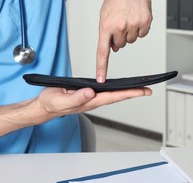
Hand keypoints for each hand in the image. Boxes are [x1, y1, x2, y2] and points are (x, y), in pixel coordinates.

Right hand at [34, 86, 151, 119]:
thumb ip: (76, 98)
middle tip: (147, 89)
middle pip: (117, 96)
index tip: (142, 91)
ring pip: (112, 94)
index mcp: (89, 101)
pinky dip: (115, 89)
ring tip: (138, 87)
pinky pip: (104, 91)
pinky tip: (119, 87)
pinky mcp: (86, 94)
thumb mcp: (61, 100)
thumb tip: (91, 92)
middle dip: (133, 93)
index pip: (113, 97)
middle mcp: (92, 100)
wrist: (45, 106)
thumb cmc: (52, 103)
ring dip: (126, 91)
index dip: (129, 93)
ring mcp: (90, 98)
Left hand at [96, 0, 152, 82]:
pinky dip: (140, 28)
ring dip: (130, 32)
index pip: (102, 51)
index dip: (102, 67)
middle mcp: (119, 26)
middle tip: (119, 21)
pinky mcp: (146, 21)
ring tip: (128, 16)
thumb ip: (107, 33)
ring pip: (131, 40)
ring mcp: (133, 24)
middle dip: (119, 37)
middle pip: (120, 45)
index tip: (101, 78)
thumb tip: (114, 48)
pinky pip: (142, 34)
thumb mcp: (105, 15)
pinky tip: (136, 16)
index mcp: (106, 25)